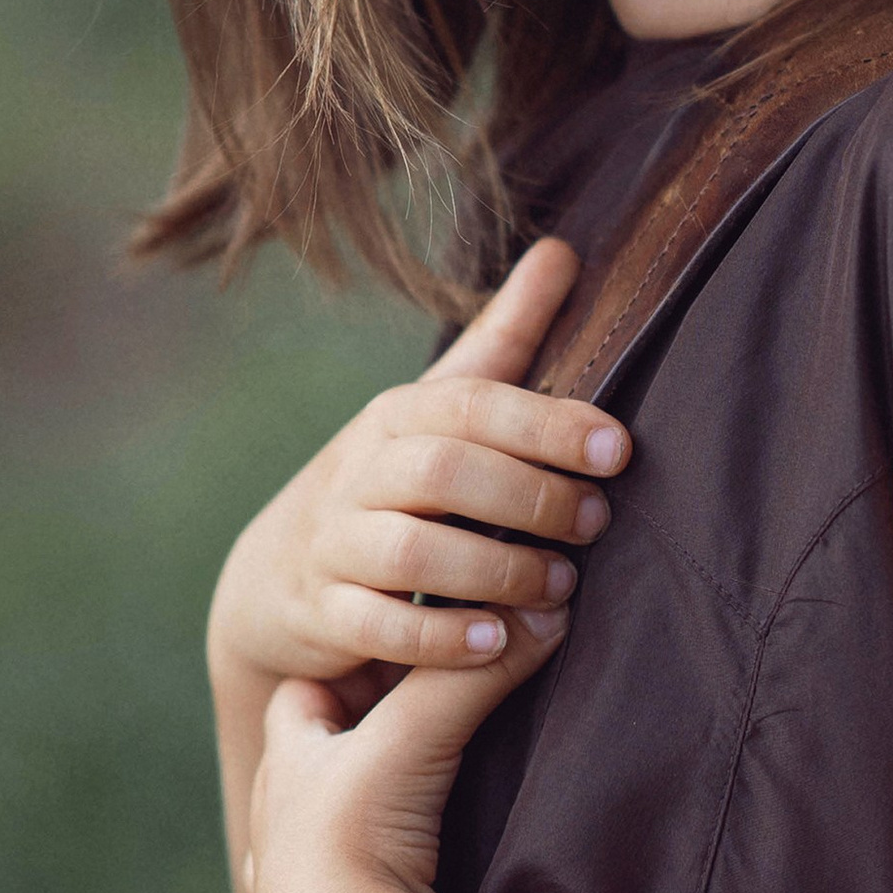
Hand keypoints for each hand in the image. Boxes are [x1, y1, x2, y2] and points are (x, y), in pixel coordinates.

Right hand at [207, 238, 631, 699]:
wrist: (275, 574)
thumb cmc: (388, 481)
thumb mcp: (438, 408)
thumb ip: (504, 339)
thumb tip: (562, 250)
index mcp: (398, 418)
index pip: (472, 405)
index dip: (547, 424)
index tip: (617, 449)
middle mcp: (360, 473)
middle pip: (443, 472)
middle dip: (530, 496)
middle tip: (596, 524)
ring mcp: (335, 545)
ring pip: (411, 553)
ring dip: (495, 572)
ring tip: (559, 588)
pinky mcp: (323, 614)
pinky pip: (375, 626)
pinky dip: (437, 638)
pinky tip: (495, 641)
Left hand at [246, 630, 561, 892]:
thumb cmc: (356, 837)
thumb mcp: (415, 738)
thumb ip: (479, 673)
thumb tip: (547, 609)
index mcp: (289, 766)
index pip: (302, 698)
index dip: (347, 678)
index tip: (398, 667)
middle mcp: (278, 825)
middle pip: (307, 768)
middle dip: (349, 751)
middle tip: (413, 738)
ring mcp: (288, 891)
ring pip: (308, 843)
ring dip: (348, 829)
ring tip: (404, 822)